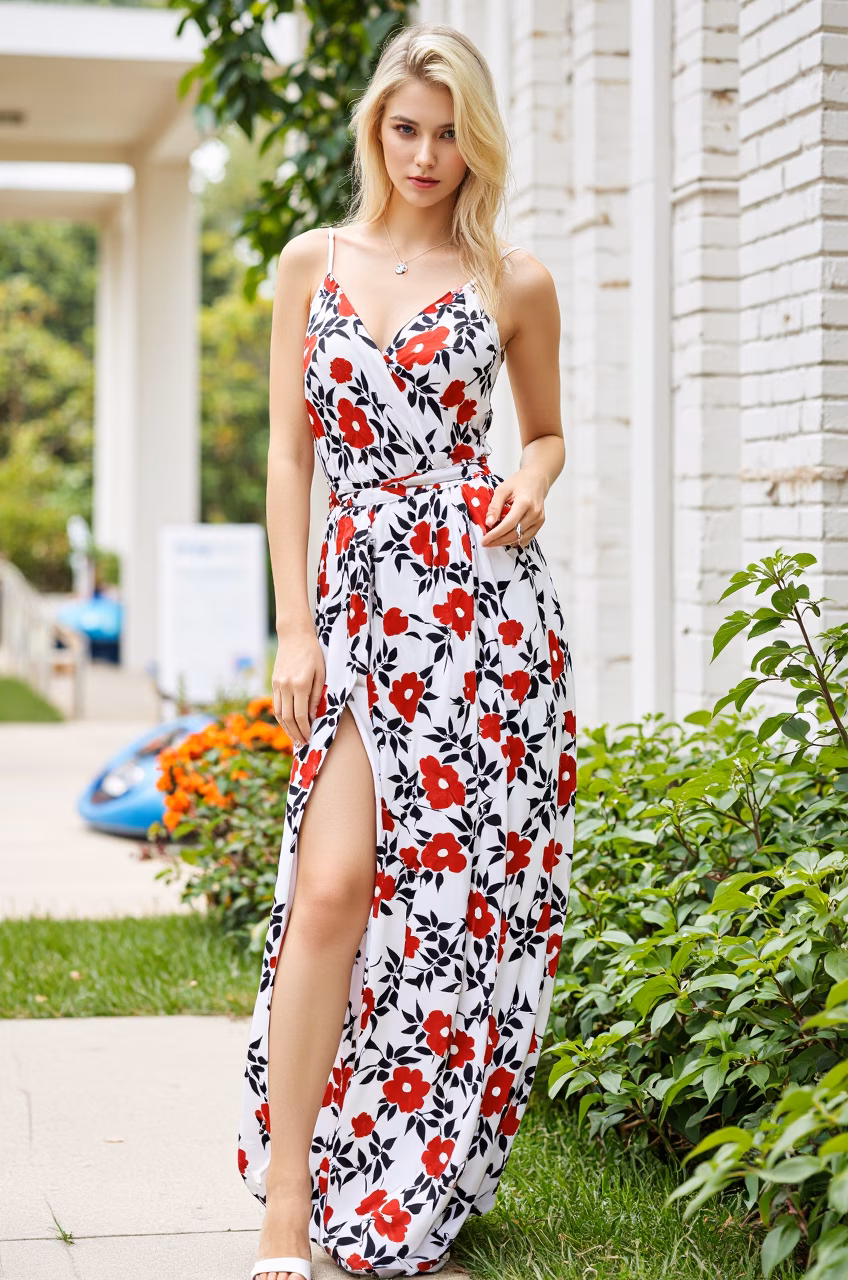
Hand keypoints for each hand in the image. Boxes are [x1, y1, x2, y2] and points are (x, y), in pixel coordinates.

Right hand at [271, 626, 324, 744]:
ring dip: (287, 729)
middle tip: (303, 744)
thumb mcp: (321, 673)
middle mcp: (286, 686)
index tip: (310, 739)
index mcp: (300, 684)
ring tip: (295, 739)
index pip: (301, 715)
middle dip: (296, 734)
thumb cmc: (313, 653)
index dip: (305, 730)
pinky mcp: (274, 683)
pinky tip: (288, 724)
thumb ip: (316, 696)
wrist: (294, 636)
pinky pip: (277, 705)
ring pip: (279, 714)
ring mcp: (277, 685)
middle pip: (289, 718)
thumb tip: (312, 717)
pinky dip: (281, 718)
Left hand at [481, 469, 546, 548]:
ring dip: (506, 542)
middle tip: (486, 543)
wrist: (537, 479)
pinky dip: (515, 540)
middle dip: (498, 541)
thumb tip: (489, 523)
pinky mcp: (540, 524)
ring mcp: (539, 519)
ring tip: (494, 541)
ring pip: (520, 538)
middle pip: (515, 534)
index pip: (509, 524)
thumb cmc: (520, 482)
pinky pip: (526, 538)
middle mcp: (534, 513)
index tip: (484, 540)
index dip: (495, 534)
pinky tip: (506, 538)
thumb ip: (495, 506)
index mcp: (525, 502)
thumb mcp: (503, 489)